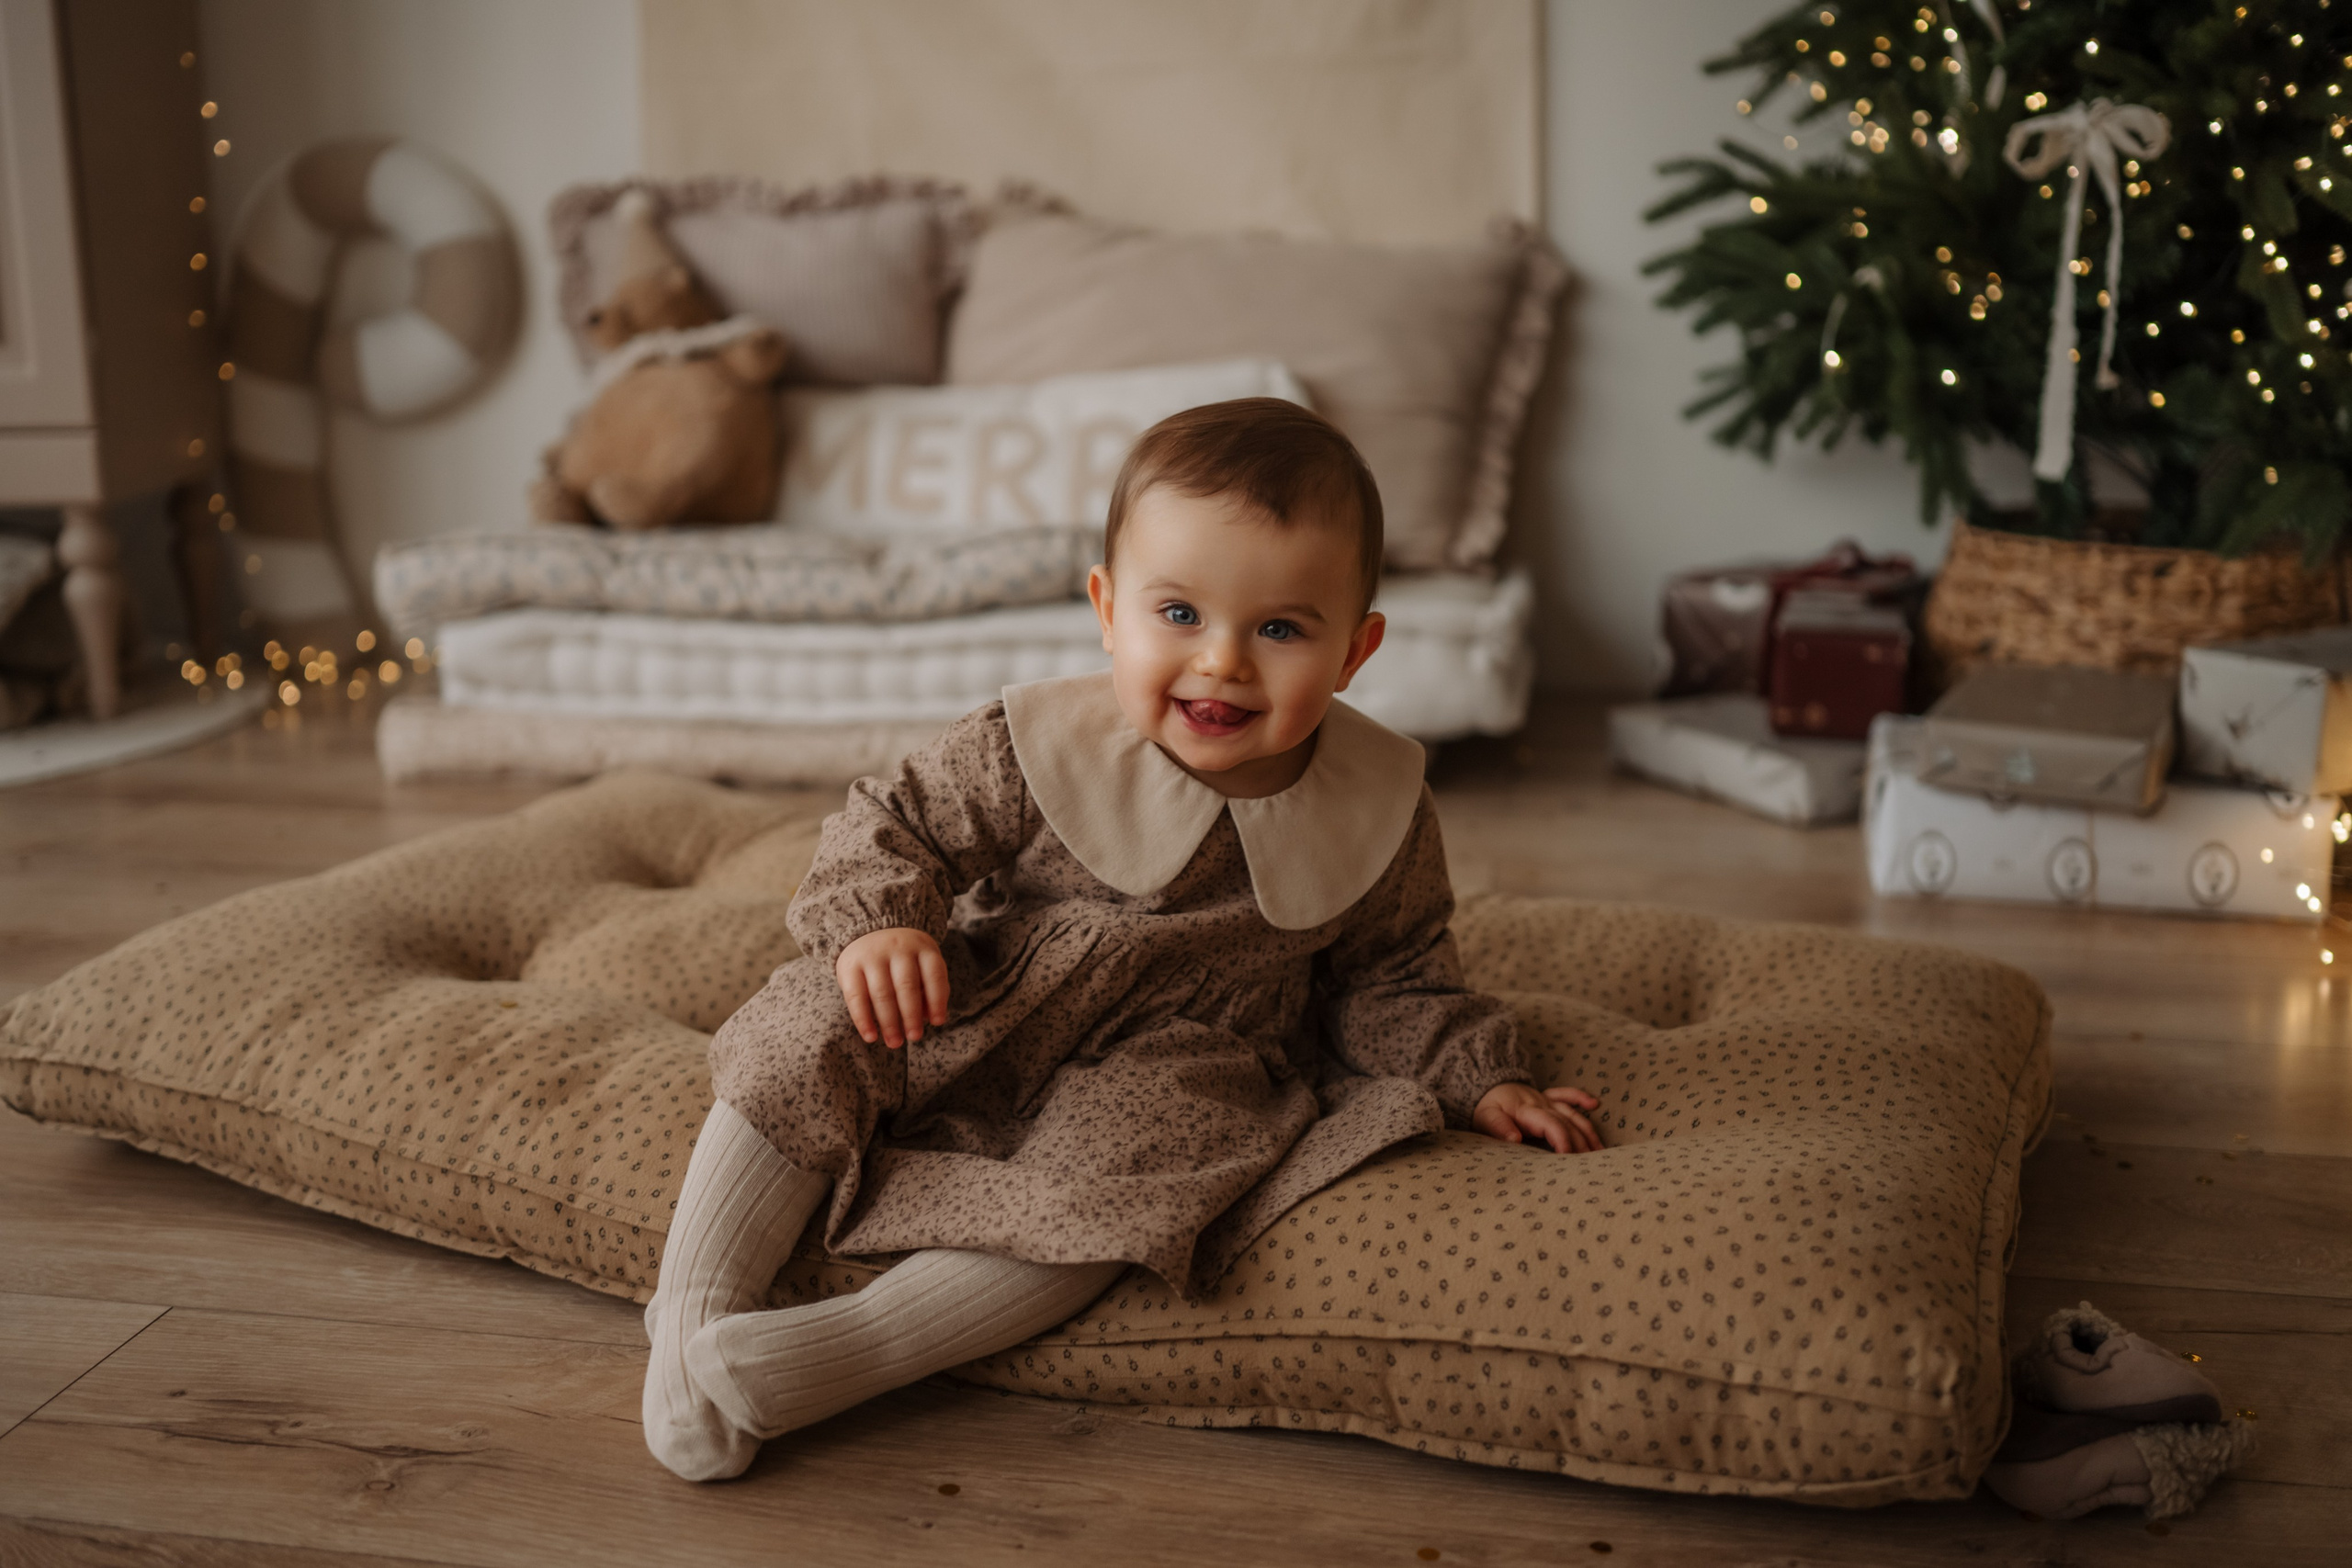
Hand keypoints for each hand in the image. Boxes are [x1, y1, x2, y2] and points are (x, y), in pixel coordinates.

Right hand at [834, 927, 948, 1047]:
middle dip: (911, 1015)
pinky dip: (863, 1019)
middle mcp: (897, 948)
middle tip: (915, 1037)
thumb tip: (931, 1018)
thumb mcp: (922, 963)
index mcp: (922, 947)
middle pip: (906, 985)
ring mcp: (872, 956)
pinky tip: (871, 1036)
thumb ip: (930, 988)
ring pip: (882, 993)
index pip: (934, 974)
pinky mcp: (850, 966)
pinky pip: (856, 997)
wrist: (868, 929)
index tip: (938, 1023)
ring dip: (889, 1022)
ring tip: (895, 1043)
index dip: (937, 1000)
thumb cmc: (904, 957)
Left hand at [1472, 1083, 1602, 1153]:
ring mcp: (1546, 1099)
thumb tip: (1515, 1139)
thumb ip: (1499, 1127)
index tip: (1568, 1157)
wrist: (1485, 1086)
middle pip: (1567, 1123)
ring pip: (1572, 1113)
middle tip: (1591, 1165)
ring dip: (1587, 1131)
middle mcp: (1540, 1103)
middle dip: (1580, 1143)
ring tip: (1600, 1150)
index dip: (1562, 1139)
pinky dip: (1580, 1097)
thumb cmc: (1486, 1108)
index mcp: (1526, 1110)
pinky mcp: (1548, 1097)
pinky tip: (1594, 1104)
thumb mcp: (1485, 1118)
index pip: (1550, 1124)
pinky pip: (1567, 1094)